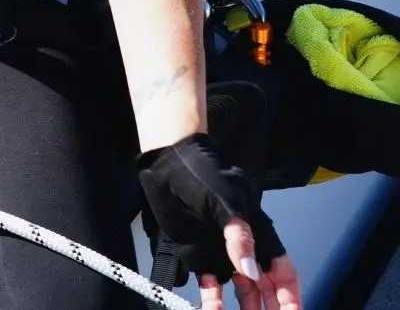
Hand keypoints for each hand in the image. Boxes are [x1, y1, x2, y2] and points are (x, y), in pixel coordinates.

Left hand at [137, 134, 302, 309]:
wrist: (167, 164)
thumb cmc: (203, 174)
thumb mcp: (225, 202)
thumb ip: (240, 237)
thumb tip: (251, 271)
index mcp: (259, 236)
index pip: (283, 274)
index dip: (290, 298)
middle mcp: (244, 250)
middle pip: (265, 289)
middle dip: (270, 309)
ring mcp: (222, 255)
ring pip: (242, 293)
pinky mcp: (199, 256)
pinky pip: (211, 286)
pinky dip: (213, 302)